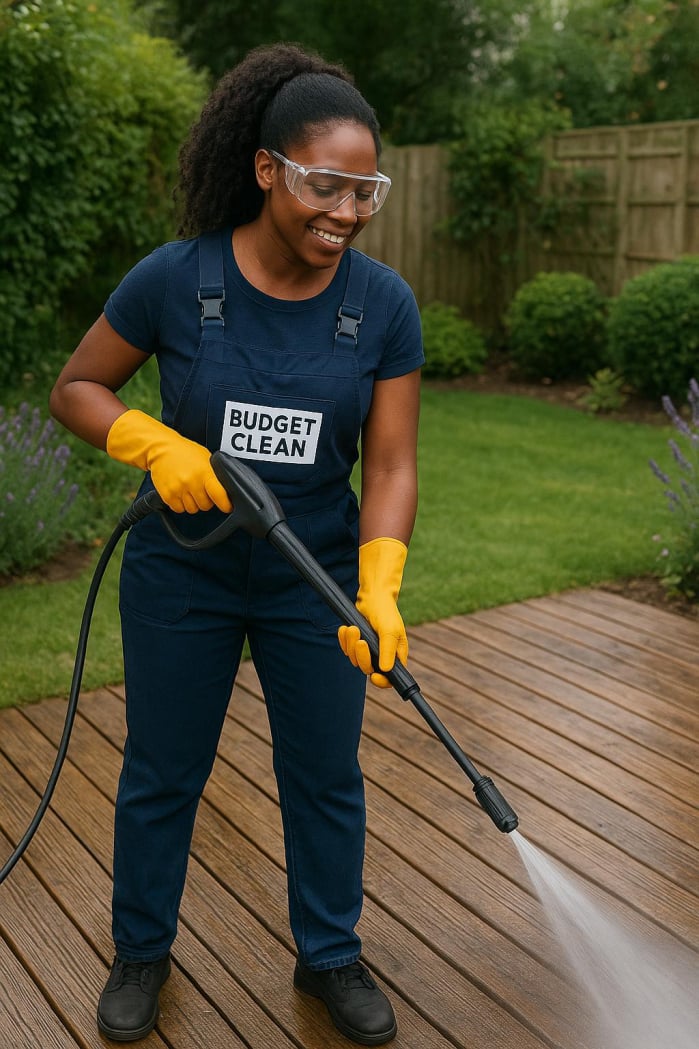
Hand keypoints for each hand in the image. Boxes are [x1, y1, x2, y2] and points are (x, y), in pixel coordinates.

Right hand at [106, 409, 231, 513]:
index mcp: (205, 473)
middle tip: (200, 490)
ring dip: (192, 503)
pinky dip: (180, 504)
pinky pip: (179, 509)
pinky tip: (180, 492)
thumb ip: (214, 474)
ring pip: (192, 509)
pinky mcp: (167, 495)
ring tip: (189, 489)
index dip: (225, 504)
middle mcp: (192, 482)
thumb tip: (225, 490)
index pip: (220, 495)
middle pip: (206, 506)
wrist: (161, 448)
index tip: (227, 506)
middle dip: (206, 500)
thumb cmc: (185, 452)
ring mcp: (179, 489)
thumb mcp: (206, 458)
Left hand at [337, 537, 407, 687]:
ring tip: (352, 628)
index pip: (390, 679)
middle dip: (361, 656)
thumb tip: (385, 671)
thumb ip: (388, 650)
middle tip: (360, 641)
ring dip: (351, 644)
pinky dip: (344, 640)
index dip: (382, 682)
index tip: (373, 675)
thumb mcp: (390, 630)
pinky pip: (346, 649)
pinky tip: (346, 628)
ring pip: (355, 659)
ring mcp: (369, 651)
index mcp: (395, 656)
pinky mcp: (356, 644)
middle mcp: (382, 656)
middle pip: (368, 669)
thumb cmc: (386, 613)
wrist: (373, 597)